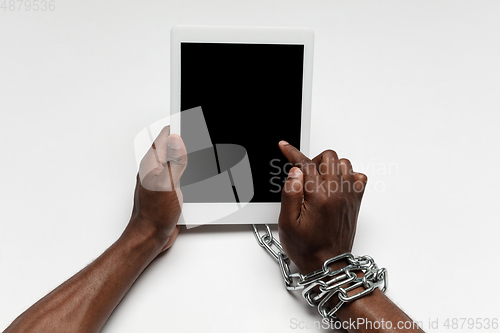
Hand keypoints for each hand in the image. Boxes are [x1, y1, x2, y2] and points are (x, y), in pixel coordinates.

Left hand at [123, 126, 187, 251]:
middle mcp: (153, 169)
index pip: (163, 138)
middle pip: (167, 146)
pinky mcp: (165, 190)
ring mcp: (159, 180)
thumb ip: (173, 161)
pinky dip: (184, 169)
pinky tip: (190, 170)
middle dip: (179, 138)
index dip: (176, 128)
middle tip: (191, 129)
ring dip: (181, 153)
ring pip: (171, 160)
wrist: (149, 236)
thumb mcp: (167, 183)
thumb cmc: (155, 213)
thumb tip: (176, 139)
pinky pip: (175, 173)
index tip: (187, 120)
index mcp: (151, 164)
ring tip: (190, 144)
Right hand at [277, 141, 366, 273]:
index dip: (292, 152)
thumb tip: (295, 172)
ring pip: (344, 164)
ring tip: (318, 180)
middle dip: (313, 160)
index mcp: (319, 197)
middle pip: (329, 157)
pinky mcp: (356, 203)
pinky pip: (358, 177)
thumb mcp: (287, 223)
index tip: (285, 147)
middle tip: (303, 175)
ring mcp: (349, 197)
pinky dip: (347, 176)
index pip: (306, 164)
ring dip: (329, 166)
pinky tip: (334, 185)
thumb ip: (290, 194)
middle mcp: (337, 194)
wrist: (328, 265)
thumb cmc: (307, 248)